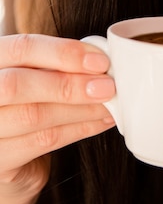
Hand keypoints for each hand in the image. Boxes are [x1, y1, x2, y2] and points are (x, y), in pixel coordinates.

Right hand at [0, 34, 115, 203]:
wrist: (7, 155)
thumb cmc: (25, 103)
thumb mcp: (34, 75)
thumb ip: (56, 64)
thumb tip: (101, 60)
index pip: (22, 48)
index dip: (62, 52)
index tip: (99, 60)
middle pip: (19, 84)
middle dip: (70, 84)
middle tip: (108, 86)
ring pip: (33, 115)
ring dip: (81, 109)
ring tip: (110, 105)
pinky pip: (42, 142)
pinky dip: (78, 129)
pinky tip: (100, 122)